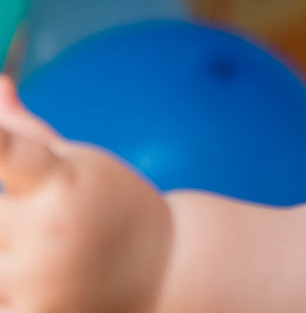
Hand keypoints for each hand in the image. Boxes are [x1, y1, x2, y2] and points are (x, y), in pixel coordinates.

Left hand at [0, 76, 172, 312]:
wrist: (166, 272)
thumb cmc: (113, 208)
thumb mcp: (78, 165)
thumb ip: (23, 132)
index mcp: (59, 181)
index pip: (11, 153)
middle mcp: (49, 229)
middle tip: (19, 215)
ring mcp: (41, 281)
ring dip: (3, 257)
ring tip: (35, 252)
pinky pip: (0, 304)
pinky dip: (8, 292)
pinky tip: (32, 283)